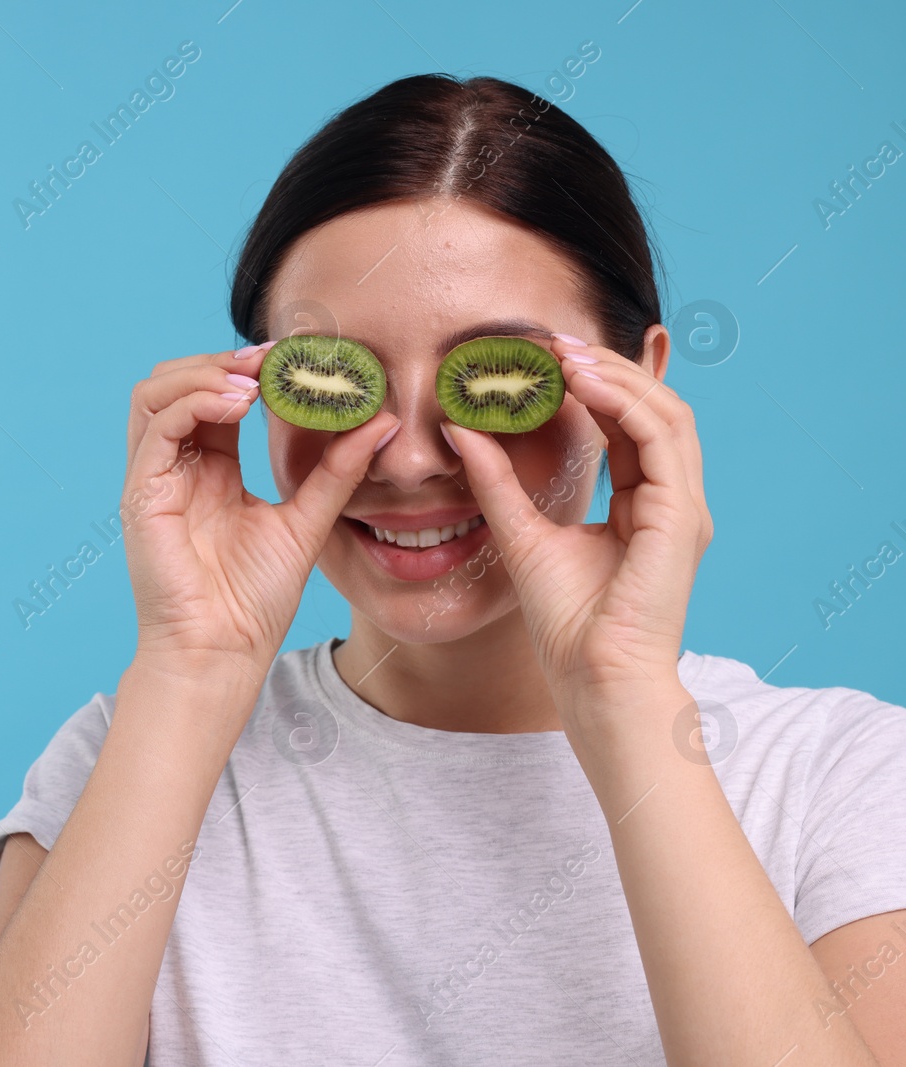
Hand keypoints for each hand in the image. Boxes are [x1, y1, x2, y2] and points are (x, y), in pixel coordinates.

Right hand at [121, 341, 399, 691]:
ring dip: (203, 373)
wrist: (223, 653)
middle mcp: (175, 468)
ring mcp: (153, 479)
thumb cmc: (254, 602)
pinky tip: (238, 404)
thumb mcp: (307, 521)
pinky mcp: (141, 494)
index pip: (215, 396)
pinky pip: (157, 425)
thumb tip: (381, 420)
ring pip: (155, 393)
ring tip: (253, 379)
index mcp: (208, 470)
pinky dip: (194, 402)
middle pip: (176, 383)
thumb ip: (337, 471)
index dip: (248, 369)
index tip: (293, 359)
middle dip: (222, 361)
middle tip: (273, 360)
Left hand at [440, 336, 710, 736]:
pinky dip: (625, 404)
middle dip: (605, 367)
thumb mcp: (521, 534)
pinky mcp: (680, 517)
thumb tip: (460, 429)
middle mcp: (671, 501)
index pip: (628, 426)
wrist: (594, 678)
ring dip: (615, 377)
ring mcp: (683, 508)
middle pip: (652, 409)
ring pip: (665, 413)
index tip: (543, 357)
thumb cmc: (567, 623)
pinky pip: (661, 439)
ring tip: (563, 356)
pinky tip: (581, 386)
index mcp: (644, 505)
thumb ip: (497, 481)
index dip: (591, 385)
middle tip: (552, 340)